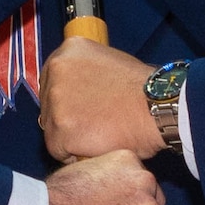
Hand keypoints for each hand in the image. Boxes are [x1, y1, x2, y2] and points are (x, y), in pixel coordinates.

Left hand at [40, 38, 167, 162]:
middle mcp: (57, 70)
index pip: (52, 78)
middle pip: (48, 103)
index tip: (81, 107)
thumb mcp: (111, 63)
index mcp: (69, 50)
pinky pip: (58, 150)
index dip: (66, 98)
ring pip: (51, 128)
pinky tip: (97, 145)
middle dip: (66, 117)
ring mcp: (55, 101)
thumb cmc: (143, 90)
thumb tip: (78, 89)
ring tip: (100, 134)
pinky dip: (75, 154)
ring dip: (71, 137)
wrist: (156, 108)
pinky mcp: (59, 130)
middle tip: (94, 123)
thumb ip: (87, 72)